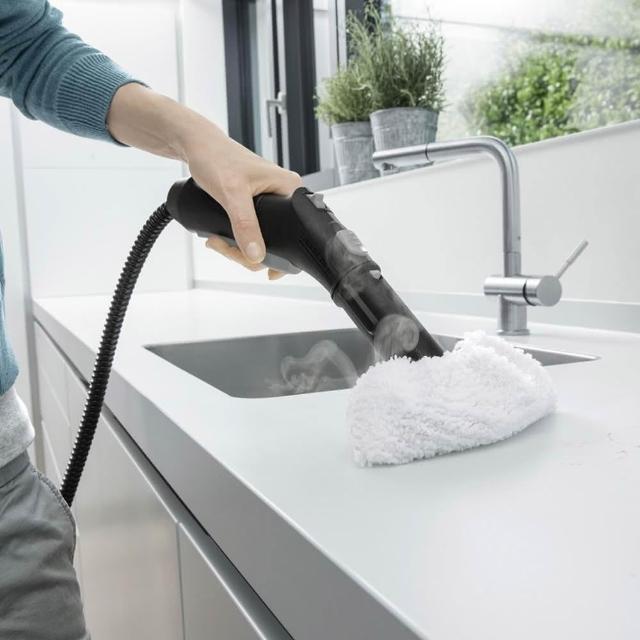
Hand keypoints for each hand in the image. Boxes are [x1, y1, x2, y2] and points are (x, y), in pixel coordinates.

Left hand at [185, 132, 300, 279]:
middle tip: (222, 246)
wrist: (196, 145)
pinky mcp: (257, 204)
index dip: (273, 255)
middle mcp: (285, 196)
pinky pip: (253, 231)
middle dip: (247, 252)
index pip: (292, 234)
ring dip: (238, 248)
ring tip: (217, 241)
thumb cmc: (215, 158)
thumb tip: (257, 256)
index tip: (249, 259)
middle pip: (275, 242)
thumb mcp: (232, 194)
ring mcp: (271, 201)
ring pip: (261, 240)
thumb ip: (245, 225)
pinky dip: (237, 239)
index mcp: (291, 190)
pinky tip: (223, 238)